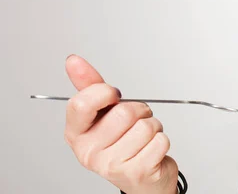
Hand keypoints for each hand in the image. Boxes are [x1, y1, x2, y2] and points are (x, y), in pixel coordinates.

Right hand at [63, 54, 178, 193]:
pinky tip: (152, 150)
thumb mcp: (102, 113)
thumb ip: (89, 86)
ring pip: (146, 126)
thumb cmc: (122, 141)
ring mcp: (112, 165)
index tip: (114, 96)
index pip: (82, 103)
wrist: (142, 178)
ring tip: (144, 138)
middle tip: (137, 120)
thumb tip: (73, 61)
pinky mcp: (137, 172)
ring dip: (153, 126)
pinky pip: (160, 140)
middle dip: (139, 110)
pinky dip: (162, 140)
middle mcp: (88, 152)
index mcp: (76, 134)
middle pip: (123, 113)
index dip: (105, 92)